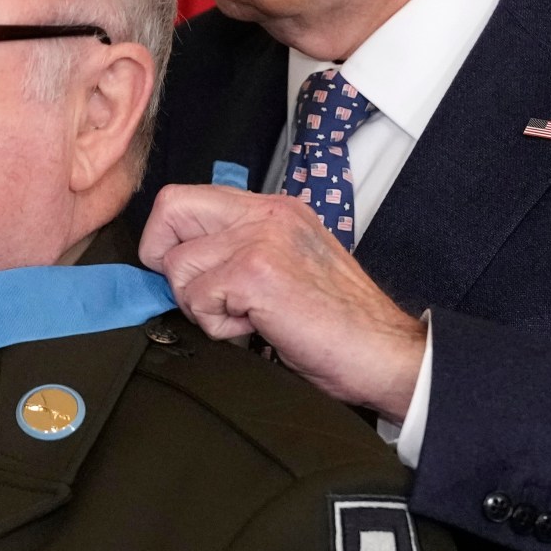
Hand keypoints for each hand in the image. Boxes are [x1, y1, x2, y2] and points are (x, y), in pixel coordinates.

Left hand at [137, 184, 426, 417]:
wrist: (384, 352)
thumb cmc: (339, 323)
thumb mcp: (288, 265)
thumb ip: (242, 249)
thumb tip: (183, 262)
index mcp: (274, 209)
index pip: (188, 198)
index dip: (172, 239)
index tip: (193, 275)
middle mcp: (267, 213)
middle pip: (170, 209)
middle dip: (166, 260)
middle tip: (201, 294)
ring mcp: (261, 239)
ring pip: (178, 265)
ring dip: (200, 304)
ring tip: (245, 317)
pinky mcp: (255, 273)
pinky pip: (197, 299)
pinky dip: (219, 327)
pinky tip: (257, 328)